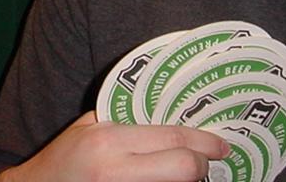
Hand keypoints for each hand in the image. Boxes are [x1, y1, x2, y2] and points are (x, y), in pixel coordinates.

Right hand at [0, 111, 229, 181]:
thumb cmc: (63, 158)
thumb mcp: (89, 127)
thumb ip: (124, 119)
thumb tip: (169, 113)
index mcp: (110, 141)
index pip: (172, 139)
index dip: (204, 142)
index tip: (222, 145)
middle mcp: (117, 172)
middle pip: (183, 170)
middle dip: (203, 166)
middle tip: (208, 162)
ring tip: (188, 172)